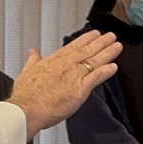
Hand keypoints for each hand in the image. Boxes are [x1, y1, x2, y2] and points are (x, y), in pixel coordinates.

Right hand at [6, 30, 121, 138]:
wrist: (27, 109)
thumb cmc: (25, 96)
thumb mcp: (26, 72)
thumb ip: (32, 61)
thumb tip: (32, 53)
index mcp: (54, 60)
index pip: (74, 45)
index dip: (86, 39)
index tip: (95, 34)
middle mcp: (66, 65)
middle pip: (88, 50)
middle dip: (101, 42)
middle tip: (111, 36)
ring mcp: (74, 76)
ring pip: (95, 60)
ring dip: (108, 52)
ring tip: (117, 47)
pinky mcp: (80, 89)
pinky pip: (97, 77)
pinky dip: (106, 71)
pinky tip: (113, 67)